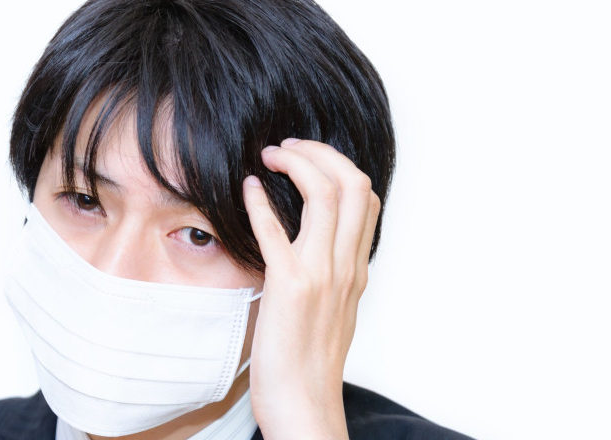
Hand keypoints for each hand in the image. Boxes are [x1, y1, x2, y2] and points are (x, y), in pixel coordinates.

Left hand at [242, 138, 380, 439]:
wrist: (305, 408)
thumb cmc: (309, 363)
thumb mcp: (332, 312)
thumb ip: (330, 276)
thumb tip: (309, 247)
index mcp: (356, 270)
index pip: (366, 198)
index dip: (339, 166)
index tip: (308, 159)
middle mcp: (346, 266)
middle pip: (353, 183)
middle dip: (320, 152)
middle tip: (286, 146)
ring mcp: (322, 274)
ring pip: (327, 194)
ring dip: (296, 164)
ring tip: (270, 155)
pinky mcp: (290, 287)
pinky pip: (277, 231)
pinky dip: (260, 202)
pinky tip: (246, 188)